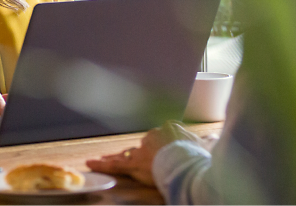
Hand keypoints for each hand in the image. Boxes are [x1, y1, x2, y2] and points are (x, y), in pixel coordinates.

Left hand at [85, 120, 203, 185]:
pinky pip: (114, 165)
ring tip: (103, 158)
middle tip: (130, 155)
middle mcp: (150, 138)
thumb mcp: (200, 143)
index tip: (160, 153)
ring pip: (125, 154)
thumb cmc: (195, 155)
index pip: (157, 139)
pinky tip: (90, 162)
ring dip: (114, 157)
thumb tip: (206, 140)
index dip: (157, 147)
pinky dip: (102, 164)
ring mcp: (141, 152)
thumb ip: (197, 141)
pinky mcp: (133, 165)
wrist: (185, 163)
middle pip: (140, 146)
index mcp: (166, 130)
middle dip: (135, 152)